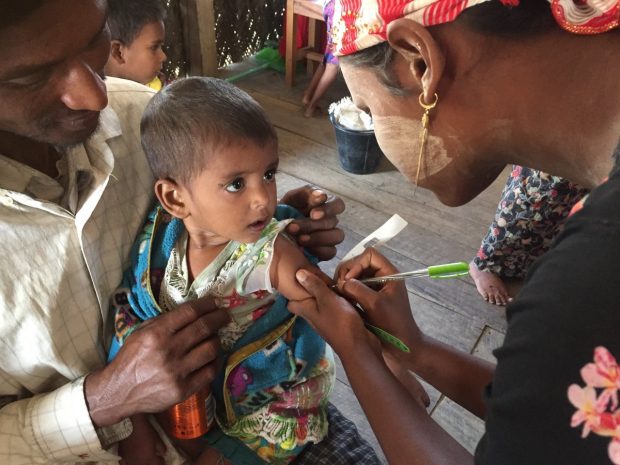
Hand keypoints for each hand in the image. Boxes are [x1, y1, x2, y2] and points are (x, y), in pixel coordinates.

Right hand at [85, 297, 229, 425]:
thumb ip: (165, 321)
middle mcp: (168, 351)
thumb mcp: (141, 332)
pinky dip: (214, 362)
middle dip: (219, 318)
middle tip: (225, 315)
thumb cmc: (131, 358)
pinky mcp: (183, 390)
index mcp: (156, 333)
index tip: (216, 301)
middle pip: (204, 328)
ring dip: (217, 340)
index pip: (190, 312)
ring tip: (215, 337)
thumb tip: (193, 311)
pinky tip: (212, 357)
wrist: (118, 392)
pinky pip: (210, 372)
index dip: (207, 304)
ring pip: (211, 349)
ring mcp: (177, 372)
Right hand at [119, 415, 165, 464]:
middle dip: (151, 463)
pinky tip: (131, 459)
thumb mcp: (156, 438)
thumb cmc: (145, 430)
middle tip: (153, 459)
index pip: (158, 464)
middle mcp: (140, 462)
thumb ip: (161, 447)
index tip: (161, 458)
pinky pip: (125, 464)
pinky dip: (129, 463)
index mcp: (150, 458)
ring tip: (143, 459)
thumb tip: (163, 453)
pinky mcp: (122, 456)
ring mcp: (129, 461)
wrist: (130, 425)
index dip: (161, 461)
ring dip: (141, 464)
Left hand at [280, 185, 344, 260]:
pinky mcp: (327, 251)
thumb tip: (322, 196)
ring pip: (336, 236)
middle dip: (311, 225)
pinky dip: (317, 250)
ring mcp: (331, 236)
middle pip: (332, 222)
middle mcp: (331, 220)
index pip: (338, 204)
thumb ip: (307, 193)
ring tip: (299, 240)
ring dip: (317, 238)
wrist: (275, 227)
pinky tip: (302, 249)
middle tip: (293, 227)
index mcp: (326, 204)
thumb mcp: (292, 198)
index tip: (313, 214)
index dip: (328, 209)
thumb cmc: (286, 209)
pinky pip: (330, 252)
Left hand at [287, 269, 373, 355]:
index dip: (291, 291)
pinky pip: (334, 307)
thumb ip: (314, 286)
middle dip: (309, 289)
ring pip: (321, 303)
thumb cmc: (341, 322)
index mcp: (307, 311)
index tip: (295, 278)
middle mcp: (314, 316)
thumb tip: (297, 273)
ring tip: (331, 278)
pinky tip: (343, 290)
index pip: (291, 303)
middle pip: (307, 301)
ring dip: (325, 293)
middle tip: (316, 273)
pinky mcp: (339, 321)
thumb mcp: (327, 300)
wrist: (359, 345)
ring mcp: (327, 319)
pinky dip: (337, 299)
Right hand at [335, 248, 422, 359]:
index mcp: (389, 273)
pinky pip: (356, 287)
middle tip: (339, 287)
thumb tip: (341, 282)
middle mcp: (382, 277)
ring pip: (356, 275)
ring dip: (346, 282)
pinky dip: (348, 290)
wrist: (403, 346)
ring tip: (339, 293)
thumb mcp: (374, 304)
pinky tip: (343, 299)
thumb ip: (357, 289)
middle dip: (348, 272)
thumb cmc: (392, 324)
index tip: (348, 280)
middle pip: (360, 263)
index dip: (356, 263)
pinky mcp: (370, 297)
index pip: (369, 255)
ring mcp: (376, 287)